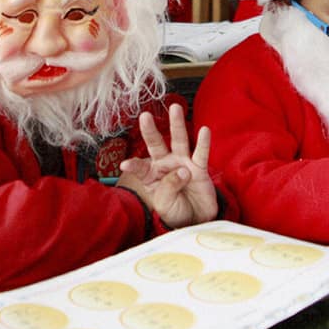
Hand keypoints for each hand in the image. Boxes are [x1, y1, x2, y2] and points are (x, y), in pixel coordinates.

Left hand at [117, 103, 217, 227]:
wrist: (195, 219)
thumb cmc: (175, 210)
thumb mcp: (164, 204)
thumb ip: (168, 187)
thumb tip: (183, 171)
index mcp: (151, 174)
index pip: (140, 167)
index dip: (133, 165)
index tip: (124, 165)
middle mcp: (165, 164)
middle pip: (157, 144)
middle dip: (151, 130)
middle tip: (145, 115)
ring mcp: (183, 163)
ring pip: (179, 141)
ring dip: (177, 125)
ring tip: (175, 108)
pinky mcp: (199, 167)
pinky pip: (201, 153)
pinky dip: (203, 142)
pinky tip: (204, 130)